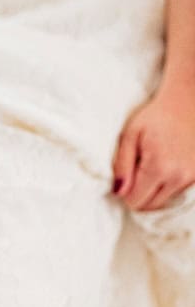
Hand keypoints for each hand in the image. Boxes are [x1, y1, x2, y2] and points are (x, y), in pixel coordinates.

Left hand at [112, 86, 194, 212]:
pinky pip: (178, 192)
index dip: (125, 193)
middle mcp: (180, 176)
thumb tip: (119, 192)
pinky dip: (169, 184)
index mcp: (159, 168)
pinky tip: (166, 166)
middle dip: (139, 194)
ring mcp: (193, 176)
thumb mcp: (130, 136)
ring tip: (152, 166)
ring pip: (165, 200)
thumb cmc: (155, 117)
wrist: (188, 101)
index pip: (135, 201)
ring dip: (155, 190)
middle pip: (150, 205)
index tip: (124, 177)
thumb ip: (122, 166)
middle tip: (136, 172)